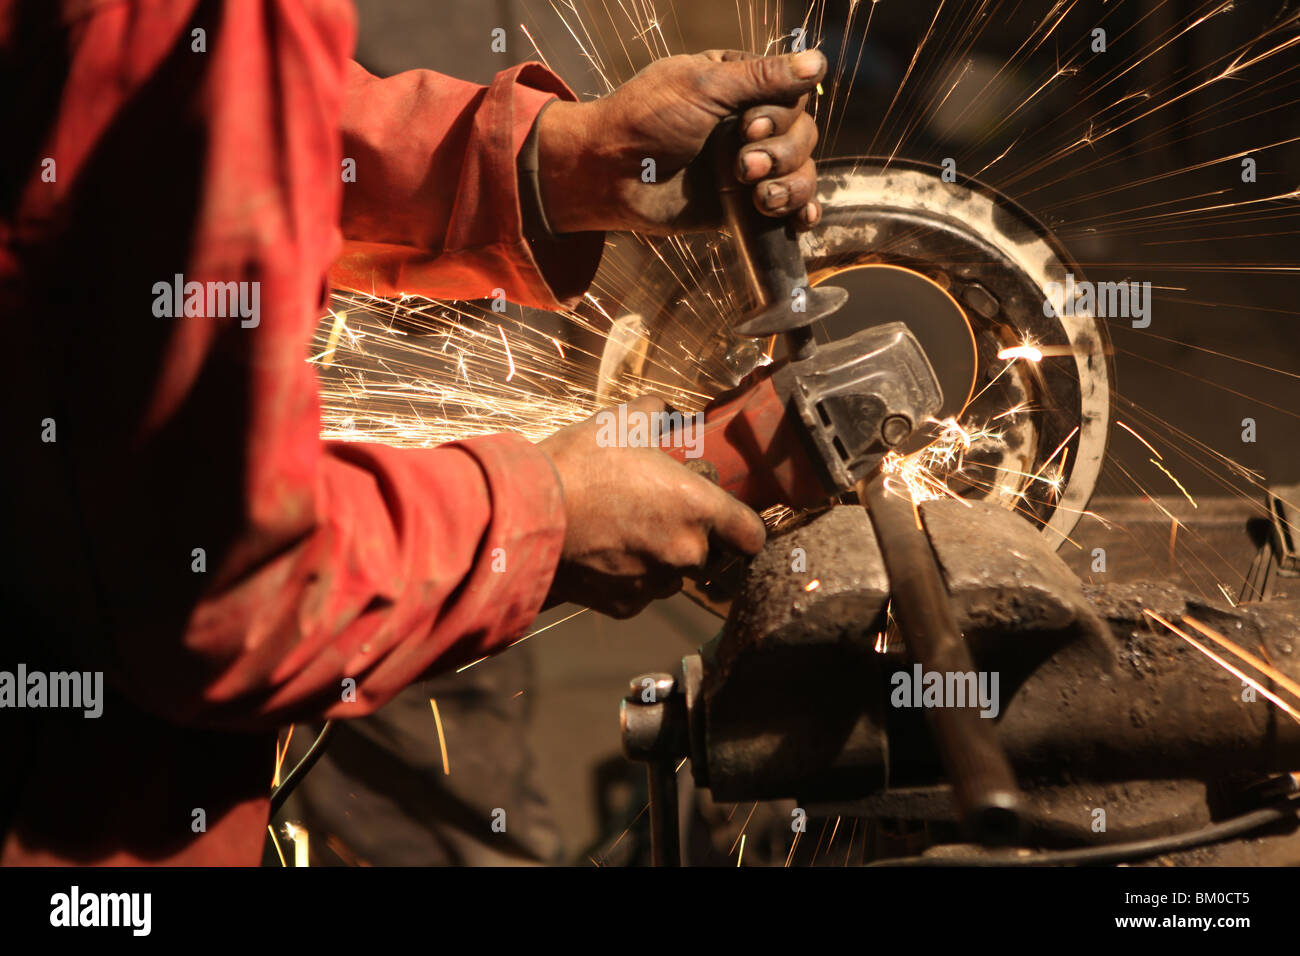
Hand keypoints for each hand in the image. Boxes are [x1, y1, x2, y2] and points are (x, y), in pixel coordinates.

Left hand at [536, 49, 826, 234]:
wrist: (609, 176)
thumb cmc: (645, 120)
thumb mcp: (703, 87)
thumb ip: (761, 78)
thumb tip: (818, 63)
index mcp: (739, 87)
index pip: (793, 98)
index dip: (780, 117)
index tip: (746, 128)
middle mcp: (748, 126)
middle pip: (803, 137)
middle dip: (781, 154)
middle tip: (741, 165)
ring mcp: (746, 168)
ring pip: (801, 173)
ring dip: (789, 187)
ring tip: (757, 197)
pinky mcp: (740, 206)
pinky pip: (785, 209)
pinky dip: (799, 213)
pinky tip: (800, 220)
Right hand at [537, 396, 766, 617]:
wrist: (528, 513)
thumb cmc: (579, 464)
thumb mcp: (622, 421)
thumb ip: (658, 414)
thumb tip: (668, 412)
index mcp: (698, 508)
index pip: (752, 535)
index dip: (742, 526)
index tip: (727, 519)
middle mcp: (686, 552)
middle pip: (711, 556)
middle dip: (692, 538)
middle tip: (659, 514)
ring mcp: (656, 583)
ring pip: (675, 577)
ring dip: (662, 560)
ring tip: (627, 532)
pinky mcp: (625, 605)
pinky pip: (640, 592)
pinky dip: (629, 579)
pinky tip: (605, 554)